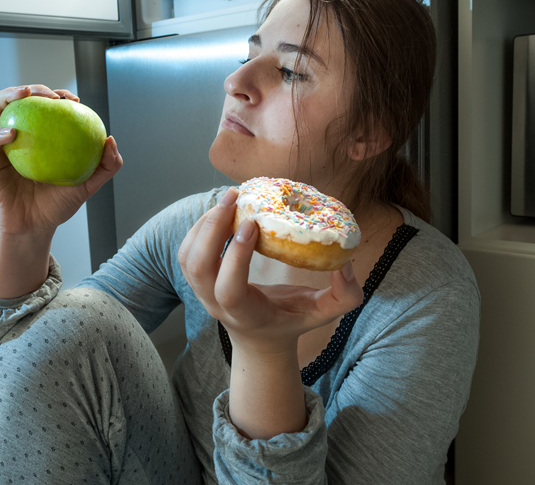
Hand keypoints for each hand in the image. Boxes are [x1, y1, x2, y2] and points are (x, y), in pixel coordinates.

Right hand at [0, 85, 121, 238]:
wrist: (34, 228)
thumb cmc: (57, 205)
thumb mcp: (87, 186)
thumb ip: (104, 166)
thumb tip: (110, 140)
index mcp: (40, 135)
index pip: (46, 106)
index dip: (58, 95)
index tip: (73, 99)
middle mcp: (19, 134)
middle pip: (19, 100)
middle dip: (32, 88)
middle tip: (49, 96)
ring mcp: (0, 145)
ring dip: (8, 96)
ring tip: (24, 95)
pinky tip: (11, 133)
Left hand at [177, 188, 364, 352]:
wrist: (260, 337)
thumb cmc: (291, 321)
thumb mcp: (323, 313)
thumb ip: (344, 295)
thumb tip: (347, 264)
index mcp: (246, 314)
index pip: (229, 289)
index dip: (235, 256)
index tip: (252, 224)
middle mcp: (216, 304)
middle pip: (198, 267)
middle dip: (211, 228)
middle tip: (234, 197)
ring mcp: (201, 292)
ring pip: (188, 257)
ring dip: (203, 223)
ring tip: (228, 199)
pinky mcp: (197, 279)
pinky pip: (187, 250)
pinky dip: (198, 226)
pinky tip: (221, 210)